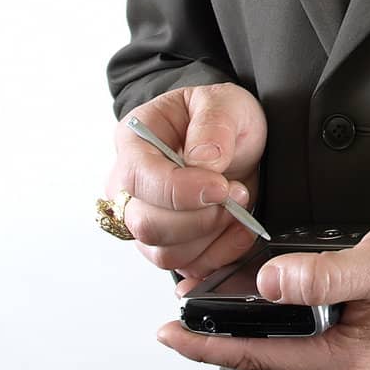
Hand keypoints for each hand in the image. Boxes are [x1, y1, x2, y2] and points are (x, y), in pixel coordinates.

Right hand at [105, 82, 267, 280]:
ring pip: (165, 252)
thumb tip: (202, 162)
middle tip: (236, 193)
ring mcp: (147, 219)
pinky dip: (219, 253)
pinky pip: (188, 266)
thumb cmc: (221, 116)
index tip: (220, 187)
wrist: (237, 138)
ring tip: (239, 206)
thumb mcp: (225, 103)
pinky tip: (239, 228)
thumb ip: (213, 126)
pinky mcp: (170, 244)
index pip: (139, 178)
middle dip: (201, 216)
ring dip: (212, 235)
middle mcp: (130, 187)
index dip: (180, 190)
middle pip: (146, 224)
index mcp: (134, 142)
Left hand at [157, 212, 369, 369]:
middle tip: (176, 319)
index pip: (260, 357)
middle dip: (216, 340)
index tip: (171, 334)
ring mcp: (343, 360)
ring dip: (239, 332)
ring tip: (203, 311)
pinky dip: (264, 324)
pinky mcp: (344, 344)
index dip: (211, 346)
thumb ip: (322, 276)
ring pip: (275, 350)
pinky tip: (249, 306)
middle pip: (262, 359)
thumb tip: (269, 284)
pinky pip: (292, 339)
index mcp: (344, 360)